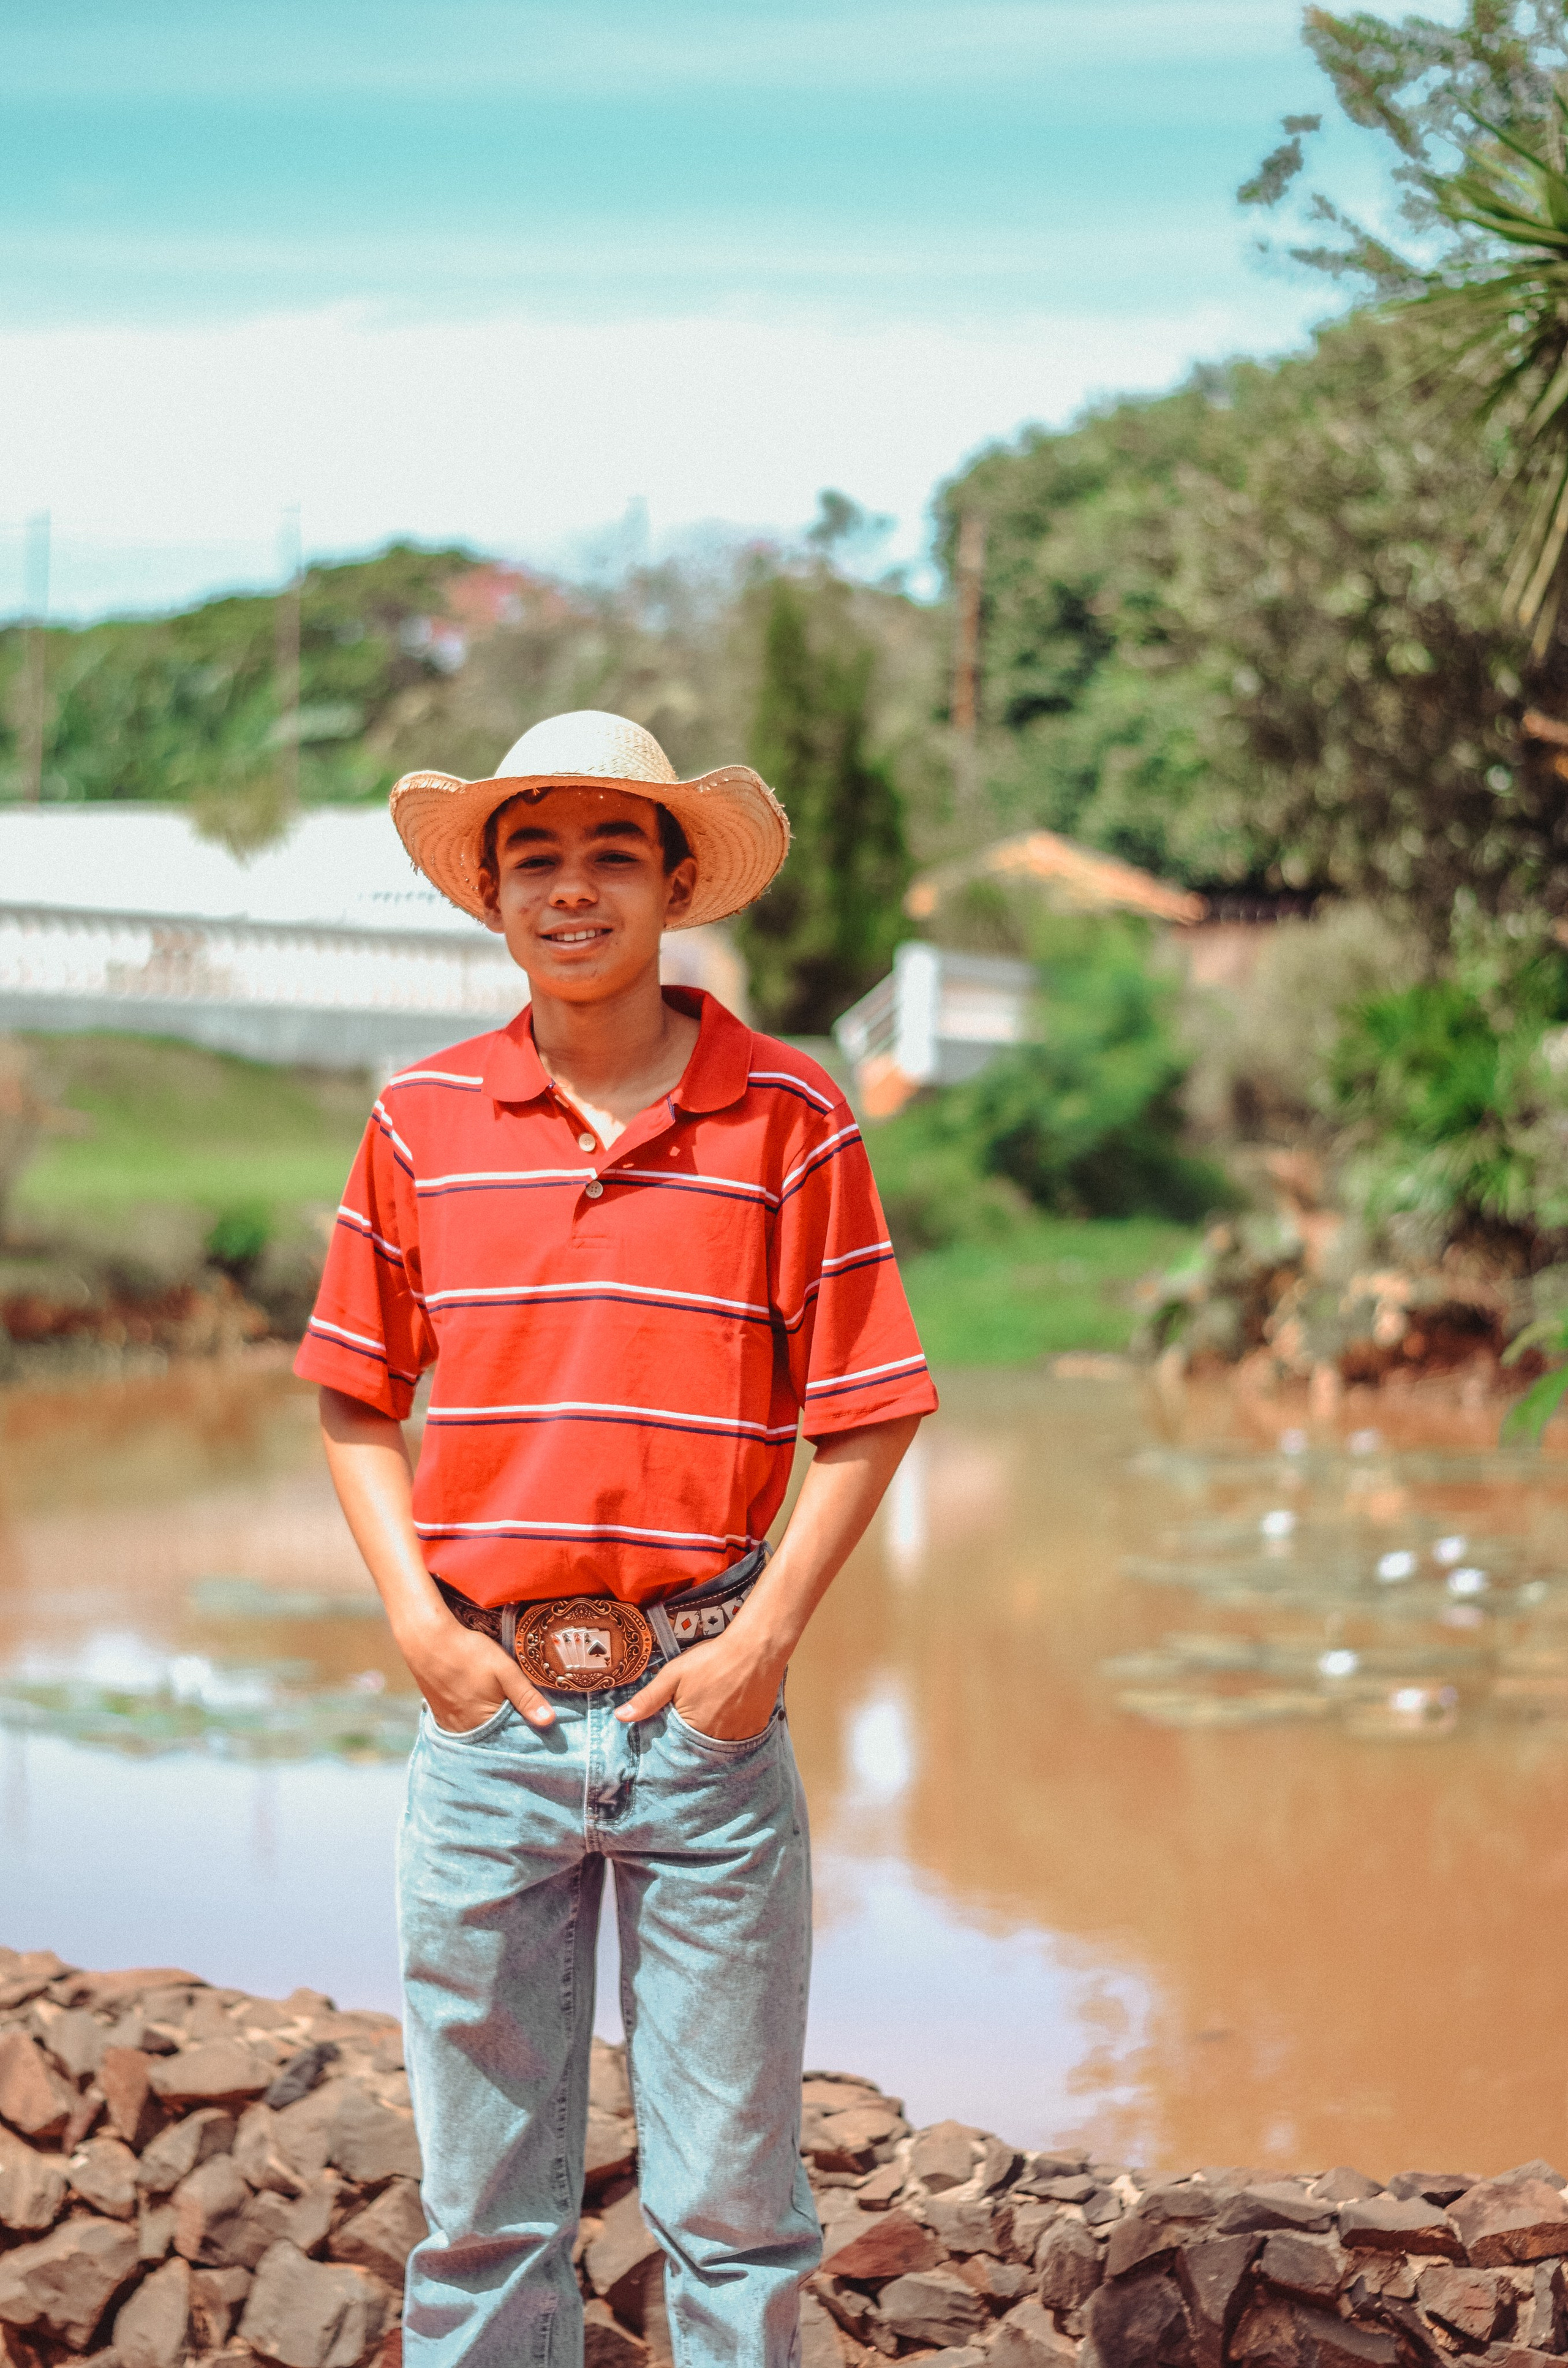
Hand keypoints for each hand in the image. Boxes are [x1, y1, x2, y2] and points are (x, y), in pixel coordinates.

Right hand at [401, 1608, 554, 1732]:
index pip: (512, 1738)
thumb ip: (526, 1696)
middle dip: (508, 1728)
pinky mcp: (439, 1714)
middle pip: (494, 1736)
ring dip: (490, 1724)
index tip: (539, 1723)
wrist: (427, 1640)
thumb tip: (549, 1721)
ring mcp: (450, 1724)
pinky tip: (480, 1705)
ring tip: (502, 1707)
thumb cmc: (468, 1653)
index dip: (525, 1729)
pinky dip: (474, 1719)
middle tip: (522, 1712)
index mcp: (484, 1723)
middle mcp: (465, 1731)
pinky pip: (462, 1725)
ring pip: (478, 1731)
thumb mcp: (504, 1670)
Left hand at [615, 1629, 783, 1740]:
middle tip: (697, 1710)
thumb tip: (620, 1717)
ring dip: (713, 1732)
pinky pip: (739, 1738)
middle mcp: (717, 1740)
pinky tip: (730, 1710)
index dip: (673, 1734)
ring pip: (719, 1742)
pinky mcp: (756, 1729)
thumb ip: (648, 1699)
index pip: (676, 1745)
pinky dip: (733, 1729)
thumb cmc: (711, 1660)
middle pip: (699, 1745)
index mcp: (693, 1729)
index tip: (674, 1721)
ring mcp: (739, 1736)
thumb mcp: (674, 1675)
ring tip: (714, 1709)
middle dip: (693, 1733)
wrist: (755, 1649)